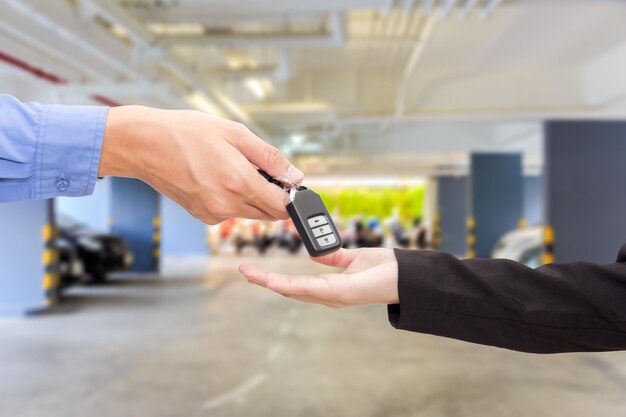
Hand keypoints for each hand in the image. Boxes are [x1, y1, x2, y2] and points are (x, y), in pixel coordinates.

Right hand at [98, 106, 302, 223]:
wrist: (145, 144)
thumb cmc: (188, 133)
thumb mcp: (235, 134)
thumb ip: (270, 158)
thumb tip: (296, 177)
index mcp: (239, 183)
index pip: (282, 206)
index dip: (292, 197)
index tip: (292, 186)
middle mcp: (226, 205)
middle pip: (268, 213)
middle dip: (273, 195)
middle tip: (262, 170)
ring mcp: (212, 214)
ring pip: (249, 213)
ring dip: (253, 196)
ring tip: (235, 168)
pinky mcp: (202, 216)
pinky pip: (230, 212)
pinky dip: (233, 199)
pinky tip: (218, 177)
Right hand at [239, 248, 398, 307]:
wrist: (405, 275)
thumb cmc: (384, 269)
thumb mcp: (352, 258)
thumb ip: (333, 256)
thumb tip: (315, 252)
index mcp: (329, 287)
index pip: (296, 284)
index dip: (274, 279)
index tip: (255, 270)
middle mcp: (327, 295)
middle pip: (288, 289)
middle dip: (264, 281)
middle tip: (243, 270)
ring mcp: (331, 296)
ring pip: (292, 290)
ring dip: (268, 282)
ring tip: (249, 273)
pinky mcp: (338, 293)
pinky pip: (308, 288)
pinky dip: (287, 285)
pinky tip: (272, 281)